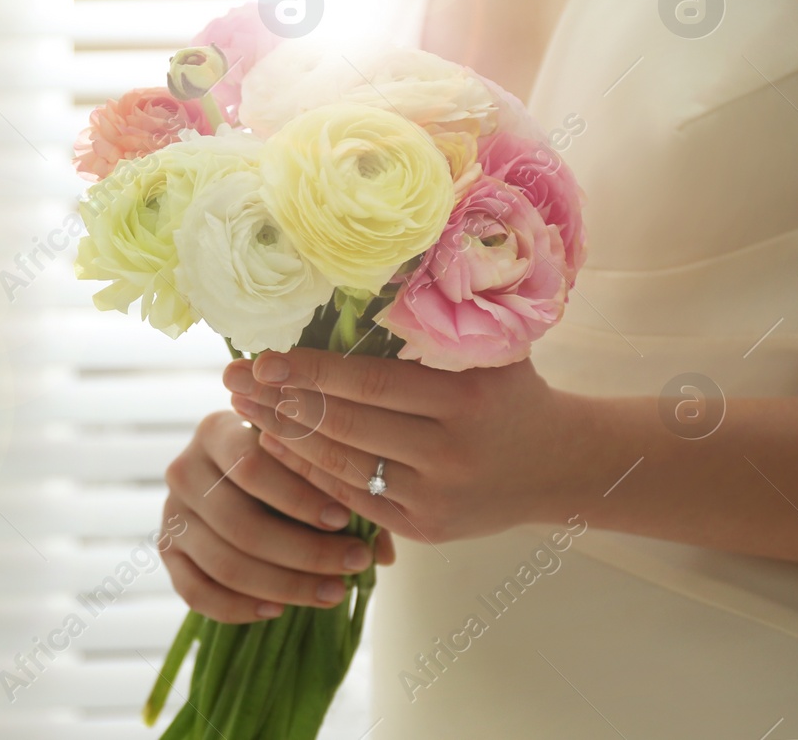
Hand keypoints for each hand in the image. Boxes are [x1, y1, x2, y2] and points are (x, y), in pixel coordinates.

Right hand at [160, 410, 395, 623]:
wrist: (236, 479)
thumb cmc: (285, 466)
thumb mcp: (308, 463)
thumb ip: (342, 491)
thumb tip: (380, 550)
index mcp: (215, 430)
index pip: (250, 466)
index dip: (298, 498)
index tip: (344, 519)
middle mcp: (183, 468)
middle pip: (239, 522)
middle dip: (303, 551)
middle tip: (352, 563)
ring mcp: (171, 513)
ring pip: (223, 562)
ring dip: (284, 585)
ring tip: (333, 592)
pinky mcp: (166, 553)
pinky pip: (195, 592)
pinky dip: (239, 608)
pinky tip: (279, 611)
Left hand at [223, 348, 580, 543]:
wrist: (565, 466)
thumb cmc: (516, 391)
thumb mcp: (493, 348)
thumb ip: (439, 318)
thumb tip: (373, 269)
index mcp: (463, 400)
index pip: (367, 383)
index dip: (308, 372)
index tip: (261, 358)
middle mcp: (447, 454)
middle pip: (345, 427)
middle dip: (281, 403)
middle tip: (233, 382)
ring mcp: (434, 497)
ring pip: (340, 467)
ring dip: (285, 438)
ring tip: (245, 410)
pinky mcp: (424, 528)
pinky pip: (352, 498)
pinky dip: (310, 474)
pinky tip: (277, 448)